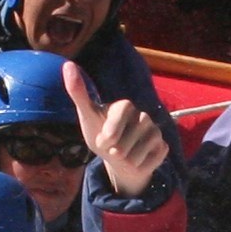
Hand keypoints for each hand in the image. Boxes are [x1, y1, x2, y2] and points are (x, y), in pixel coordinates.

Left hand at [63, 62, 168, 196]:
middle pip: (125, 145)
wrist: (115, 157)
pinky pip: (149, 163)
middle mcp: (144, 116)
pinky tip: (136, 160)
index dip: (108, 136)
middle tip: (112, 148)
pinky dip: (138, 167)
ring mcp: (155, 131)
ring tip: (123, 155)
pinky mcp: (162, 147)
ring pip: (136, 157)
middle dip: (114, 152)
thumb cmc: (100, 133)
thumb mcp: (87, 115)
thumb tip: (68, 64)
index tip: (103, 140)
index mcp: (126, 106)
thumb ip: (78, 92)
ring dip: (124, 162)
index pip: (116, 124)